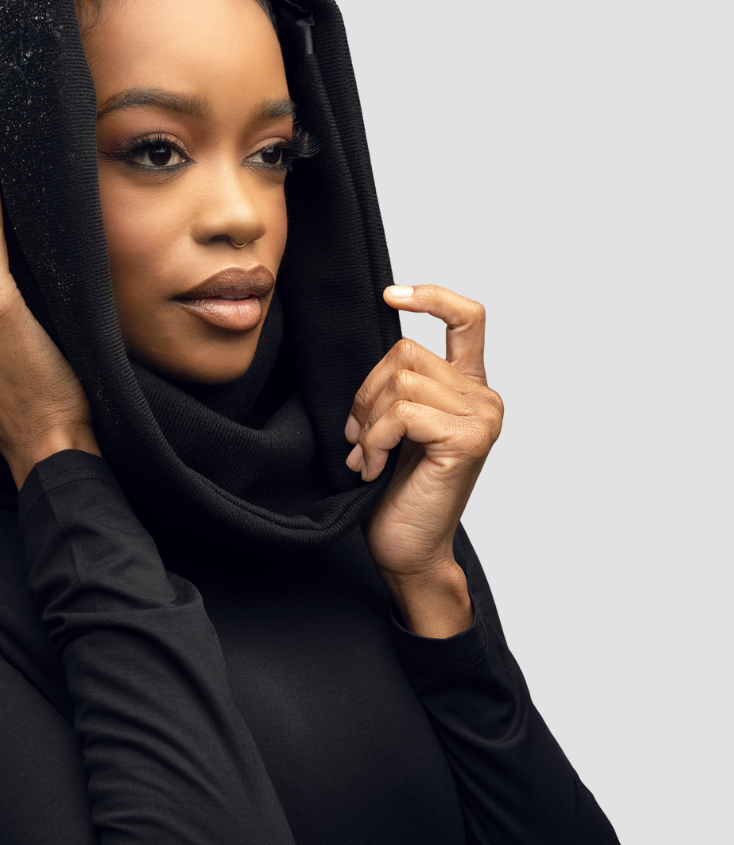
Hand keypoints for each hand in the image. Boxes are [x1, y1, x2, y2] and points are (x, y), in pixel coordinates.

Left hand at [345, 285, 502, 636]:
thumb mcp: (396, 424)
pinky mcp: (467, 439)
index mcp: (467, 389)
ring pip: (400, 382)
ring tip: (368, 456)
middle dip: (367, 393)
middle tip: (361, 438)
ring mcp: (481, 418)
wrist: (407, 549)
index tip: (391, 295)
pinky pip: (401, 413)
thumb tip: (379, 342)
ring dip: (368, 422)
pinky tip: (376, 468)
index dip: (432, 296)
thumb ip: (399, 384)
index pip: (467, 319)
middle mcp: (484, 398)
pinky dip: (376, 439)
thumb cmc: (396, 491)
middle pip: (406, 351)